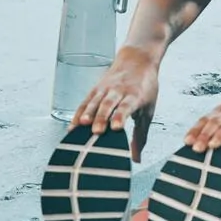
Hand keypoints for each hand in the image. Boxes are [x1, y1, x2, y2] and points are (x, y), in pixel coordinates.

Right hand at [73, 46, 159, 161]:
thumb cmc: (145, 88)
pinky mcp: (96, 89)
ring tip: (79, 127)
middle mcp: (119, 91)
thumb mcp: (148, 111)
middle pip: (108, 105)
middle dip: (101, 118)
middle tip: (95, 131)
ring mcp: (106, 89)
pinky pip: (85, 102)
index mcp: (135, 96)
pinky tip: (72, 126)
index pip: (126, 106)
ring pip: (95, 102)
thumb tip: (136, 160)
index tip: (115, 128)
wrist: (137, 59)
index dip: (120, 116)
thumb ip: (140, 136)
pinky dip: (79, 113)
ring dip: (87, 114)